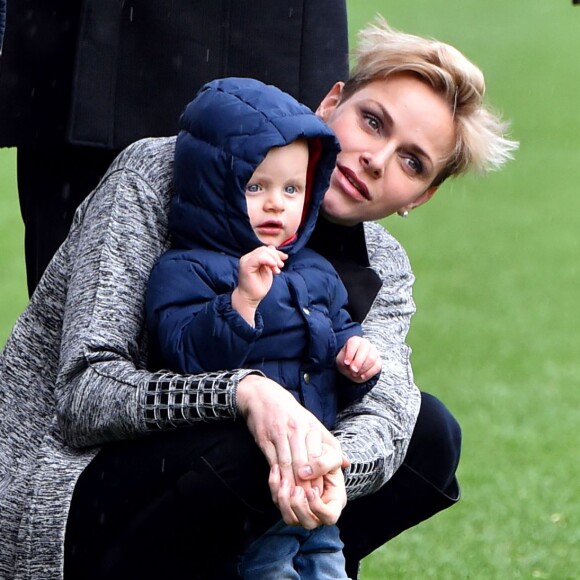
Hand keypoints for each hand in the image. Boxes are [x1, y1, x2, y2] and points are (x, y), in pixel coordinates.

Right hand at [232, 246, 286, 324]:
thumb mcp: (268, 270)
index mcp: (252, 258)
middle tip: (281, 266)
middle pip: (264, 249)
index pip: (265, 249)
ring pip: (262, 252)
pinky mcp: (245, 265)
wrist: (251, 298)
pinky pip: (258, 257)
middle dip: (276, 256)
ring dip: (273, 259)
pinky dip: (268, 260)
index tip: (285, 258)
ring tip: (277, 270)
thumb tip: (273, 248)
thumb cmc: (259, 286)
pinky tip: (273, 267)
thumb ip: (269, 259)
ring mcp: (245, 261)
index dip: (276, 252)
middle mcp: (247, 257)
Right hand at [237, 375, 346, 524]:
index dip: (321, 475)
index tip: (320, 491)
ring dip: (291, 484)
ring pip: (287, 464)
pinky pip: (272, 461)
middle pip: (304, 463)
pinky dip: (276, 476)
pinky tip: (279, 486)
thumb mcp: (313, 424)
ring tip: (294, 499)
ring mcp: (281, 433)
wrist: (263, 396)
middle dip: (305, 485)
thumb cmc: (291, 413)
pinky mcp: (265, 438)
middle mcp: (298, 429)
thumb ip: (328, 446)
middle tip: (307, 502)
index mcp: (313, 427)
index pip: (322, 455)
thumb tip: (347, 463)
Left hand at [269, 439, 347, 528]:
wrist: (315, 452)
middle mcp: (318, 511)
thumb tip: (303, 474)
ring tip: (284, 481)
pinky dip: (274, 488)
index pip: (330, 517)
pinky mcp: (288, 503)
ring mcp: (302, 509)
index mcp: (334, 502)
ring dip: (284, 501)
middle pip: (308, 523)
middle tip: (297, 489)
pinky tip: (276, 470)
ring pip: (290, 519)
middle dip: (299, 507)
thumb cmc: (328, 457)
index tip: (311, 491)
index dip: (319, 508)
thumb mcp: (332, 456)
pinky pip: (278, 503)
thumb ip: (323, 463)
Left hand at [336, 336, 381, 382]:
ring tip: (355, 374)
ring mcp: (373, 352)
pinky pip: (377, 367)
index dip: (350, 353)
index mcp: (355, 341)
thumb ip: (344, 362)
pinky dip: (369, 373)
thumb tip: (351, 366)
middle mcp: (365, 344)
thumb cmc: (346, 362)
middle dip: (358, 362)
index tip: (346, 363)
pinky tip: (362, 376)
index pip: (354, 343)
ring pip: (371, 359)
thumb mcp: (341, 362)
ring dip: (363, 369)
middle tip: (352, 370)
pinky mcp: (378, 361)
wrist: (352, 370)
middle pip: (364, 350)